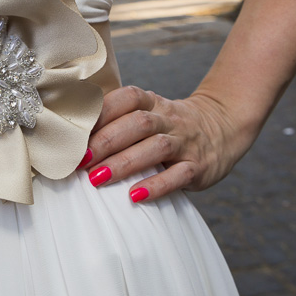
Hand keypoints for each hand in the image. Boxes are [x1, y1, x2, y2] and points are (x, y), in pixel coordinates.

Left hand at [77, 86, 255, 202]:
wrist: (223, 127)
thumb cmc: (169, 126)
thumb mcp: (150, 113)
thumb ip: (120, 120)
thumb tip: (72, 139)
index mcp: (153, 102)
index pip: (128, 98)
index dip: (102, 112)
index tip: (76, 131)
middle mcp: (170, 118)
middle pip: (138, 123)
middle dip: (106, 141)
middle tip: (79, 160)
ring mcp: (186, 142)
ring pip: (156, 147)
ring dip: (124, 163)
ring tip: (96, 179)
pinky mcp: (199, 166)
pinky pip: (179, 175)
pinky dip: (156, 186)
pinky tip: (135, 196)